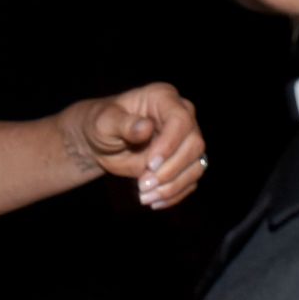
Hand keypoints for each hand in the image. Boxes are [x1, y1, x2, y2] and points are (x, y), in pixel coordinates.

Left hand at [70, 83, 205, 209]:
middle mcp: (182, 116)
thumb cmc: (102, 125)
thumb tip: (145, 128)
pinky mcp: (186, 162)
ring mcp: (186, 140)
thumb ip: (124, 124)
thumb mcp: (104, 122)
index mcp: (164, 98)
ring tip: (145, 196)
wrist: (102, 142)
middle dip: (171, 169)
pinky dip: (173, 195)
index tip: (149, 164)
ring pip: (196, 165)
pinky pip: (189, 181)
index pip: (180, 120)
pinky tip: (153, 201)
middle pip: (194, 144)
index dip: (169, 144)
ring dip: (172, 186)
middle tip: (143, 184)